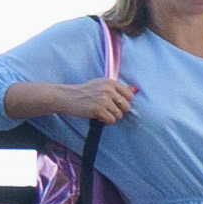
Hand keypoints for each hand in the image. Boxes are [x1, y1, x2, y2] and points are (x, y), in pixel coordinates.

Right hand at [20, 75, 138, 127]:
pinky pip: (111, 120)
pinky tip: (96, 116)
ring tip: (100, 112)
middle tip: (106, 109)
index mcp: (111, 82)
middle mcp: (109, 89)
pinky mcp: (98, 109)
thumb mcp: (101, 85)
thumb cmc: (84, 92)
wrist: (66, 97)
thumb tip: (136, 90)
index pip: (130, 95)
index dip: (123, 102)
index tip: (114, 104)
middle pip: (126, 107)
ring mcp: (104, 99)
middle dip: (118, 111)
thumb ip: (117, 89)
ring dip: (111, 117)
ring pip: (119, 115)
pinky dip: (105, 121)